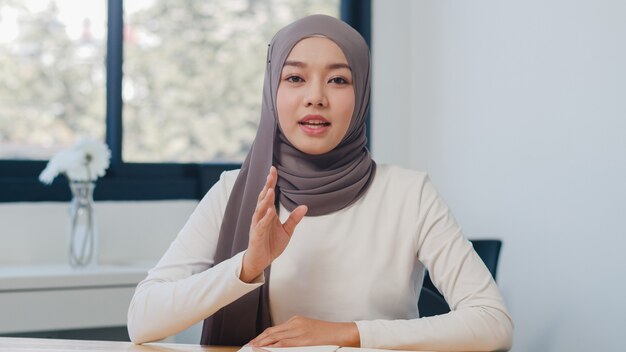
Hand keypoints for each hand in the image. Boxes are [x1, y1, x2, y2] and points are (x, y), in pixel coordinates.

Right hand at [240, 166, 307, 282]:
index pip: (269, 195)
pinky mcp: (256, 235)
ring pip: (260, 210)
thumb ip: (294, 219)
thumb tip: (305, 206)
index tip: (273, 169)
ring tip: (269, 190)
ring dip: (264, 200)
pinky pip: (260, 225)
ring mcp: (257, 225)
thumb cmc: (271, 244)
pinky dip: (265, 218)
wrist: (261, 260)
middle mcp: (261, 216)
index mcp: (268, 213)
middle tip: (271, 173)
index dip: (271, 182)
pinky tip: (270, 211)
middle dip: (267, 185)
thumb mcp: (286, 231)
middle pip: (263, 198)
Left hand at [248, 316, 359, 347]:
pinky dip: (273, 346)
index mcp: (296, 320)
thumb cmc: (328, 334)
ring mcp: (299, 331)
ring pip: (275, 337)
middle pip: (272, 332)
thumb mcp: (308, 330)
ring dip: (262, 343)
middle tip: (250, 345)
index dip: (262, 336)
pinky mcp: (303, 339)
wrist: (342, 333)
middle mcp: (296, 324)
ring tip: (253, 348)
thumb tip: (281, 342)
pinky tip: (265, 348)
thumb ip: (295, 334)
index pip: (274, 328)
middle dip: (259, 339)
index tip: (255, 341)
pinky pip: (284, 342)